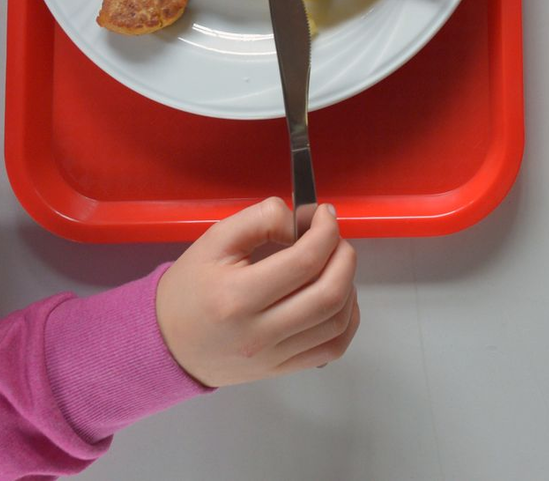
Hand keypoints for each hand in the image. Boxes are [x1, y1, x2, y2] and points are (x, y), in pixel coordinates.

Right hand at [156, 199, 358, 385]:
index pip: (305, 261)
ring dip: (349, 284)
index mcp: (237, 298)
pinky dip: (347, 319)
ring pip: (337, 322)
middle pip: (330, 293)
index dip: (326, 230)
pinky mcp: (280, 370)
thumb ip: (261, 219)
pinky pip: (332, 348)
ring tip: (334, 262)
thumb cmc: (189, 288)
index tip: (324, 214)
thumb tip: (302, 222)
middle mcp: (258, 334)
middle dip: (344, 255)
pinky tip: (338, 295)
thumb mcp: (215, 240)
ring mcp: (272, 357)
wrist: (164, 343)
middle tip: (333, 236)